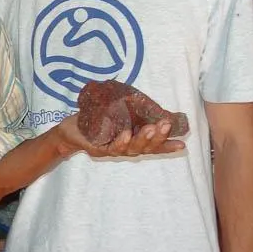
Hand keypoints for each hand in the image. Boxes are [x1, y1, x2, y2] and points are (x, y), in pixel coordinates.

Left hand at [53, 114, 185, 159]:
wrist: (71, 129)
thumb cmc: (97, 121)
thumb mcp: (118, 114)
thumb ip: (133, 112)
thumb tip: (151, 101)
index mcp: (132, 140)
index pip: (152, 146)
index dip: (166, 146)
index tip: (182, 144)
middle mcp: (125, 147)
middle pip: (145, 147)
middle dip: (158, 137)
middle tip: (166, 125)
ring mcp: (113, 150)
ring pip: (132, 148)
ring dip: (143, 139)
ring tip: (152, 128)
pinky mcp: (99, 148)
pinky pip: (113, 147)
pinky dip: (121, 141)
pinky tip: (126, 134)